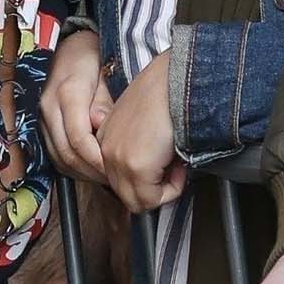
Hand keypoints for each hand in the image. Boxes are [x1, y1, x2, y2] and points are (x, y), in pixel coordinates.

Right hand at [41, 28, 110, 183]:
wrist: (70, 46)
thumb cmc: (92, 57)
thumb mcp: (106, 73)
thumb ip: (104, 103)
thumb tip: (101, 128)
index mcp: (67, 93)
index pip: (79, 139)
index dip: (98, 159)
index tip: (117, 169)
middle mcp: (48, 107)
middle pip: (67, 153)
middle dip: (92, 171)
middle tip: (115, 179)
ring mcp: (41, 117)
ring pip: (58, 158)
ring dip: (81, 172)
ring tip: (105, 176)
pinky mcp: (40, 124)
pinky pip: (53, 154)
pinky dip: (71, 166)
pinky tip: (89, 168)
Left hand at [97, 51, 186, 211]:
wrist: (176, 81)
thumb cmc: (167, 95)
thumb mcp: (143, 123)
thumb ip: (139, 148)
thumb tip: (154, 171)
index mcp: (105, 139)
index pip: (119, 180)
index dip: (146, 179)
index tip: (164, 165)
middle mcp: (105, 151)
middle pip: (126, 195)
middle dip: (154, 189)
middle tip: (174, 170)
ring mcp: (118, 160)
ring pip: (139, 202)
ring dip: (163, 191)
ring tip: (177, 167)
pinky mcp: (135, 167)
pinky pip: (153, 199)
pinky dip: (171, 190)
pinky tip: (179, 166)